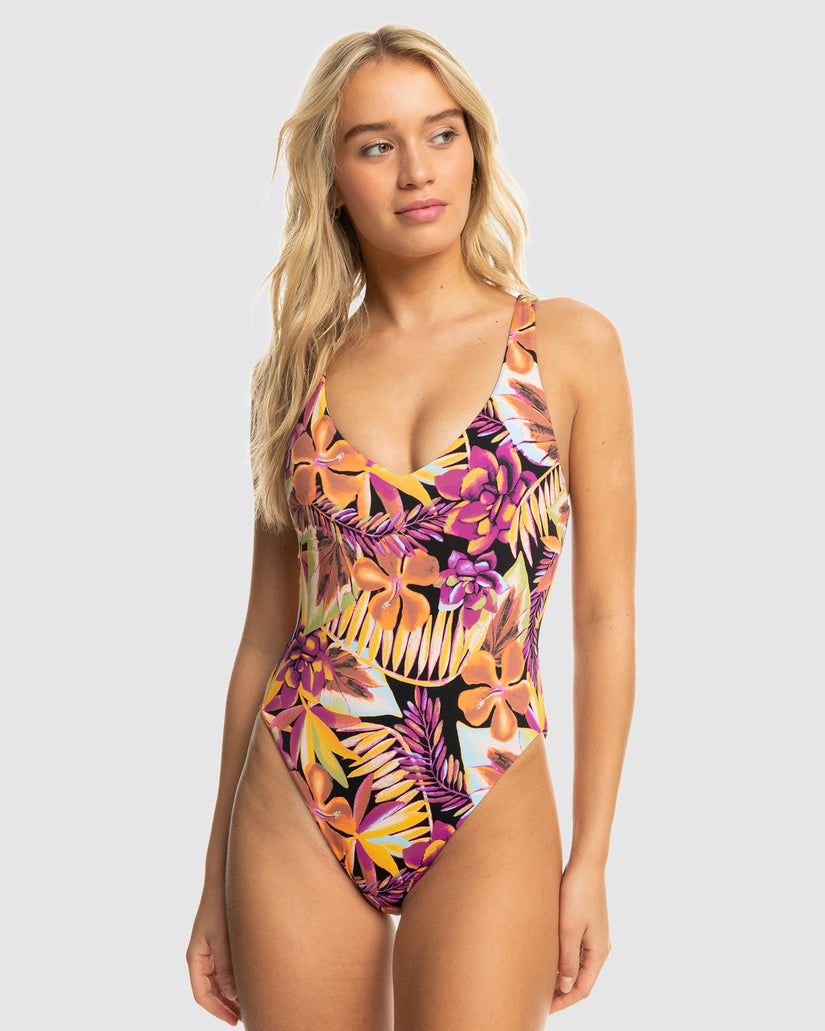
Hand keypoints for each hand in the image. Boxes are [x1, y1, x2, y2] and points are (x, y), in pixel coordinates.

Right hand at [186, 891, 240, 1024]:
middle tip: (245, 1018)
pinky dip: (235, 979)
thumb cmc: (221, 905)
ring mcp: (211, 949)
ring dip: (231, 994)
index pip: (202, 995)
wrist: (224, 878)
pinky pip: (226, 968)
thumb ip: (227, 967)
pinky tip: (250, 983)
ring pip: (219, 980)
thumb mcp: (223, 938)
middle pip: (211, 990)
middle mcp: (201, 956)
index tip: (234, 1021)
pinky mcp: (221, 941)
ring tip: (250, 1004)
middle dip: (226, 1006)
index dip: (217, 1011)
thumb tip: (233, 995)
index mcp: (196, 957)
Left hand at [550, 858, 610, 1013]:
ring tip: (540, 982)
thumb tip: (565, 987)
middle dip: (562, 992)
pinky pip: (576, 951)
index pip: (582, 988)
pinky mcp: (587, 924)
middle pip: (581, 979)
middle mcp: (599, 947)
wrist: (586, 864)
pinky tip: (547, 959)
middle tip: (539, 1000)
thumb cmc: (577, 895)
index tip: (545, 1009)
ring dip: (561, 976)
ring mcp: (594, 936)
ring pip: (577, 965)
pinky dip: (563, 960)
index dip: (564, 1001)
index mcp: (599, 952)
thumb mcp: (569, 930)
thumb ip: (567, 960)